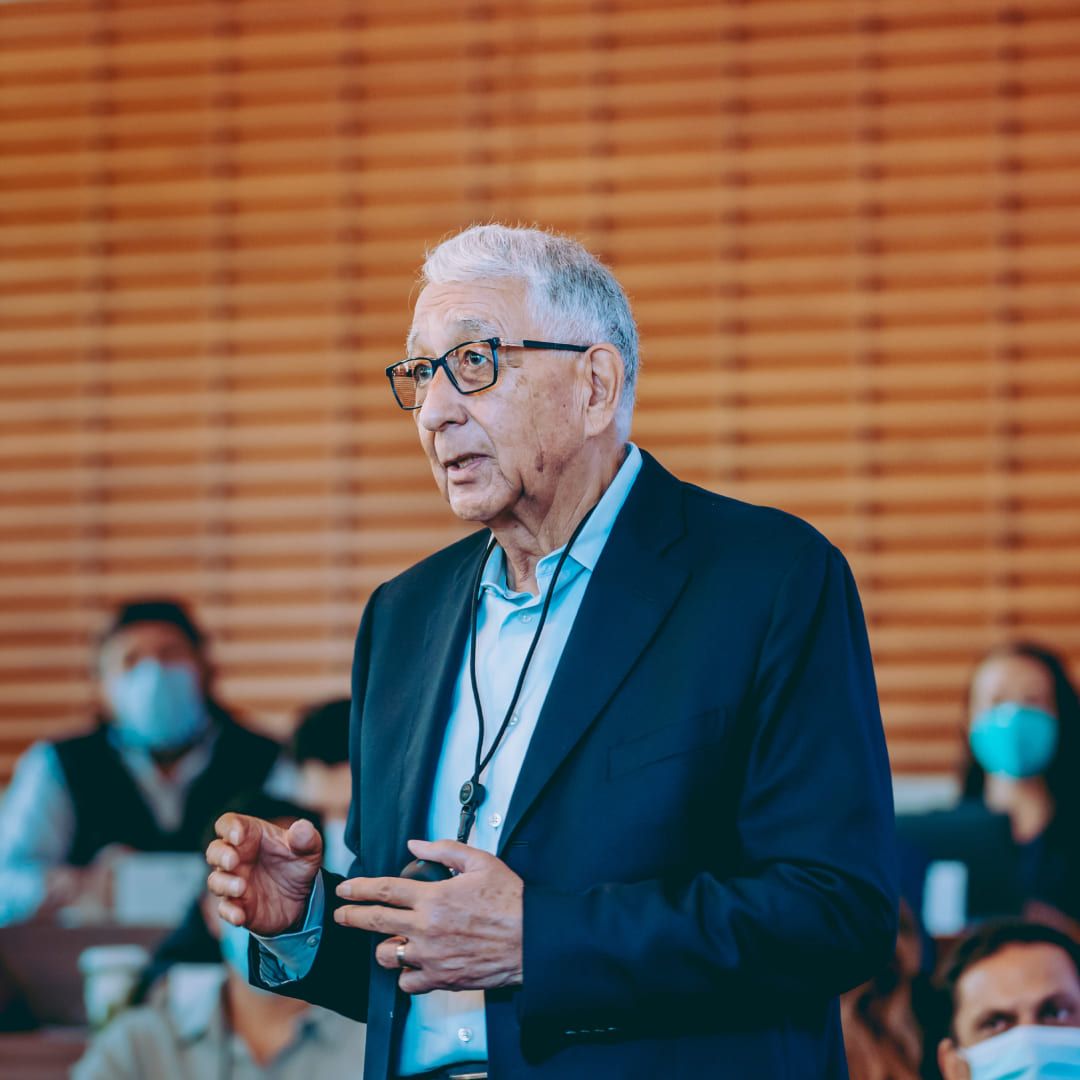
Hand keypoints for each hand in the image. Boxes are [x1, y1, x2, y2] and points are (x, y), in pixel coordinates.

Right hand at [206, 813, 321, 935]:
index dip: (229, 828)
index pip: (228, 824)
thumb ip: (306, 837)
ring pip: (216, 880)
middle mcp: (237, 857)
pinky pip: (225, 909)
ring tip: (241, 887)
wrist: (304, 897)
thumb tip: (302, 827)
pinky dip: (229, 912)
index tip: (237, 836)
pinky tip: (239, 916)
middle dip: (220, 855)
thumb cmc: (298, 863)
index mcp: (251, 835)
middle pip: (215, 851)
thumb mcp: (309, 848)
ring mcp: (234, 882)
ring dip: (224, 884)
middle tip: (233, 861)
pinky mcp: (237, 906)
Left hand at [334, 838, 522, 994]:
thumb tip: (416, 844)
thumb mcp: (481, 862)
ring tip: (387, 940)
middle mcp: (426, 928)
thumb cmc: (511, 901)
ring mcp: (431, 957)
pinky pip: (408, 983)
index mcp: (434, 897)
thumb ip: (445, 850)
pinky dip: (406, 974)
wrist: (531, 940)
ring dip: (383, 946)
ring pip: (387, 956)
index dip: (360, 889)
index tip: (346, 889)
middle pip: (375, 922)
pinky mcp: (441, 979)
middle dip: (351, 917)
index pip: (385, 890)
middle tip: (341, 915)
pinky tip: (411, 965)